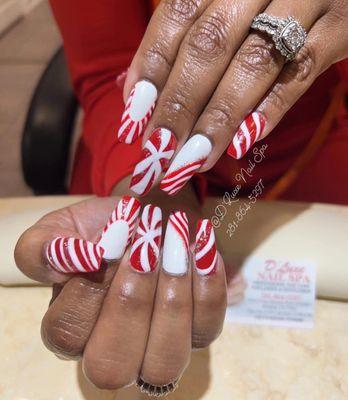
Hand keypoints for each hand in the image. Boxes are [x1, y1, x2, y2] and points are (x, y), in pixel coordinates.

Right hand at [14, 196, 226, 389]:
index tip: (109, 242)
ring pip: (165, 360)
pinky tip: (202, 248)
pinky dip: (207, 285)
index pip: (67, 334)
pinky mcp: (199, 331)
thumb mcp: (62, 227)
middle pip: (112, 367)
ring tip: (176, 244)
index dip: (88, 289)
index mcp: (72, 329)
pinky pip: (207, 328)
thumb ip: (41, 248)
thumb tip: (72, 263)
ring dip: (171, 297)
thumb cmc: (105, 226)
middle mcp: (114, 351)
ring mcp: (160, 346)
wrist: (151, 213)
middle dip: (130, 301)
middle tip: (144, 247)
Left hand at [119, 0, 347, 195]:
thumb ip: (182, 44)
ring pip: (252, 63)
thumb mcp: (223, 9)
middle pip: (208, 47)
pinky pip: (301, 72)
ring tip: (191, 162)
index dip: (150, 70)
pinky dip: (270, 109)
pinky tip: (241, 143)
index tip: (133, 121)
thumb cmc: (268, 3)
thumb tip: (135, 93)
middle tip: (157, 156)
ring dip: (217, 119)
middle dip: (178, 107)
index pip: (175, 18)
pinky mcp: (341, 27)